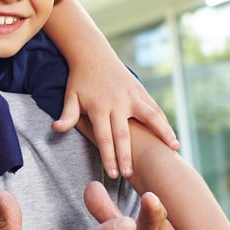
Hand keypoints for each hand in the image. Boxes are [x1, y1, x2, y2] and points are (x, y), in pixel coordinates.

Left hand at [53, 57, 177, 178]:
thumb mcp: (70, 97)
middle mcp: (117, 103)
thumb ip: (68, 115)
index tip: (114, 174)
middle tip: (131, 176)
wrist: (92, 54)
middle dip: (127, 156)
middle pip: (123, 135)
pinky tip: (172, 136)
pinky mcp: (140, 91)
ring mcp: (131, 96)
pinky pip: (154, 109)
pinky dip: (164, 122)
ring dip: (163, 134)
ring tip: (173, 152)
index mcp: (99, 108)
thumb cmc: (79, 79)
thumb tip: (56, 129)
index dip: (109, 158)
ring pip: (150, 118)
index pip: (105, 138)